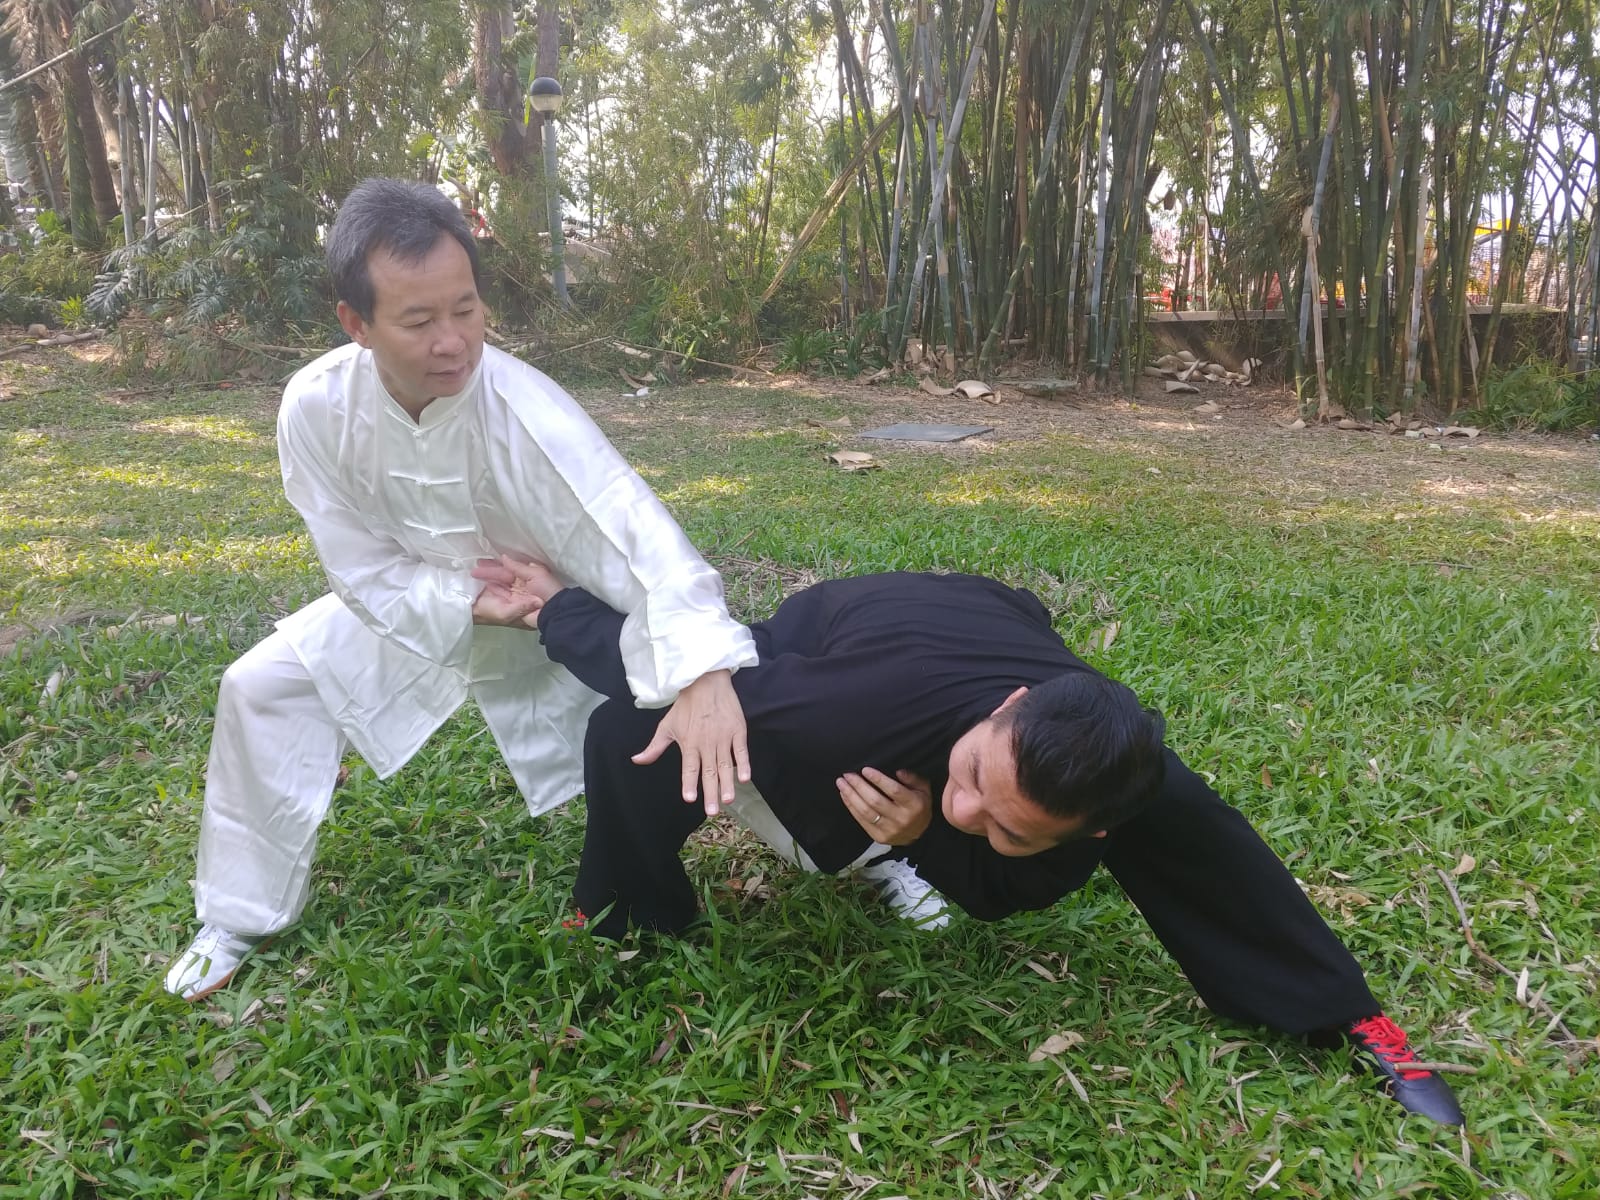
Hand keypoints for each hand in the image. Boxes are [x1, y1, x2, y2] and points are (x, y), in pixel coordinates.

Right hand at [470, 555, 565, 626]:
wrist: (552, 612)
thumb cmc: (547, 590)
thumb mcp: (535, 574)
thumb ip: (518, 566)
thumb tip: (504, 557)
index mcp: (528, 576)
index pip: (509, 568)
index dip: (496, 565)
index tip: (483, 561)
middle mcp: (521, 585)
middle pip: (502, 576)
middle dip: (488, 571)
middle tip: (474, 568)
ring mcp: (516, 596)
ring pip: (499, 585)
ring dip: (487, 578)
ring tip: (473, 573)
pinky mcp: (513, 605)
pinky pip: (501, 595)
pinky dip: (492, 589)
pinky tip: (483, 584)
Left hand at [632, 669, 749, 815]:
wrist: (706, 682)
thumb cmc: (685, 706)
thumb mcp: (666, 726)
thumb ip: (654, 747)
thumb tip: (636, 760)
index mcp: (689, 743)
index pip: (689, 767)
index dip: (689, 783)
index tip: (689, 798)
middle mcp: (706, 743)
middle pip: (709, 772)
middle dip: (711, 792)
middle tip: (712, 811)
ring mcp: (723, 737)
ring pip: (725, 765)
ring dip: (727, 783)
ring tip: (727, 799)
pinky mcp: (738, 730)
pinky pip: (741, 751)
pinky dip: (744, 764)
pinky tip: (744, 778)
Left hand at [837, 768, 932, 844]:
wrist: (919, 834)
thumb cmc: (919, 806)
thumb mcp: (924, 789)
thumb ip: (912, 778)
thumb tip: (898, 771)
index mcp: (914, 805)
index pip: (894, 790)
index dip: (878, 779)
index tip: (865, 770)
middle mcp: (901, 818)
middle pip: (875, 801)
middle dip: (859, 786)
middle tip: (848, 774)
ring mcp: (889, 830)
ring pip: (865, 811)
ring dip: (851, 796)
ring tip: (841, 783)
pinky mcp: (878, 837)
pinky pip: (861, 820)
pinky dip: (851, 807)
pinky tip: (845, 795)